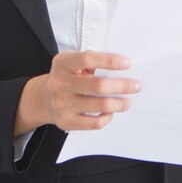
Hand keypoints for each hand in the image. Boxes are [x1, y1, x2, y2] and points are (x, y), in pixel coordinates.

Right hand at [15, 51, 139, 133]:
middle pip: (97, 85)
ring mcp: (61, 104)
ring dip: (119, 103)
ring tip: (128, 101)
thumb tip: (124, 69)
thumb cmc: (69, 77)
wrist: (45, 99)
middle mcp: (59, 83)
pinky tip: (111, 112)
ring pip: (99, 105)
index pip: (87, 59)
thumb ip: (93, 62)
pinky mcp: (65, 122)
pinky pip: (94, 122)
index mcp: (62, 63)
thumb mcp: (73, 63)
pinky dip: (107, 117)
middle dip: (121, 85)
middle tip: (136, 85)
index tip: (128, 63)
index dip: (110, 60)